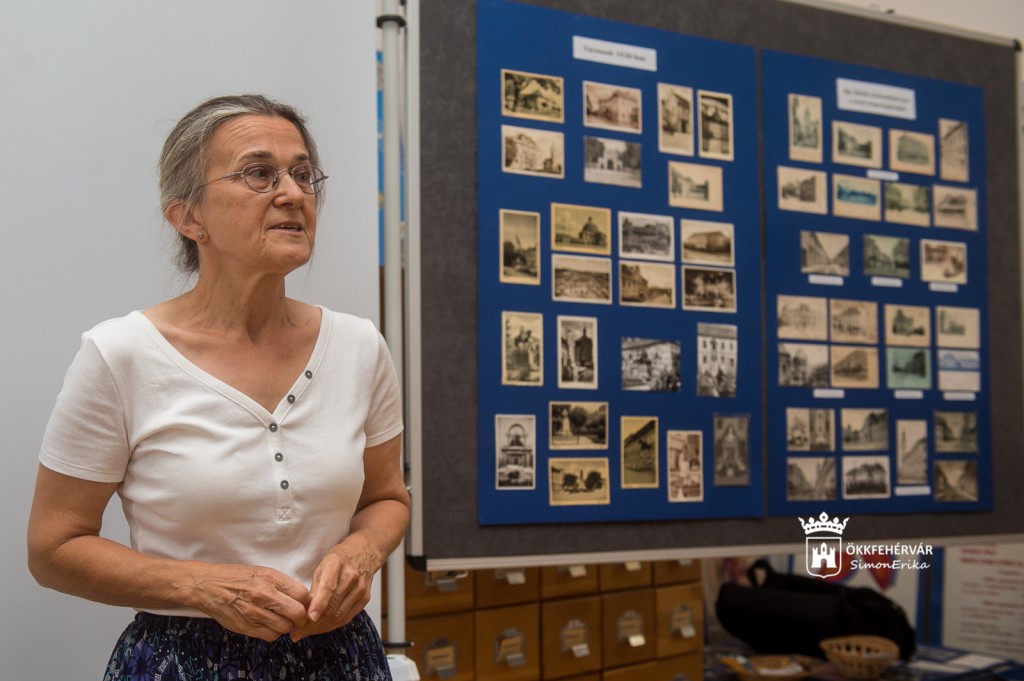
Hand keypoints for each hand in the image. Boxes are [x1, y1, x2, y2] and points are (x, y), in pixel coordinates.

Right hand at [189, 563, 310, 641]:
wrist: (209, 586)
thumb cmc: (237, 578)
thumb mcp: (262, 572)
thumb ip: (282, 584)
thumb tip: (303, 597)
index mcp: (271, 578)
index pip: (302, 594)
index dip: (306, 601)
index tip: (304, 604)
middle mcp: (264, 595)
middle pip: (297, 613)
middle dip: (301, 618)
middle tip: (297, 617)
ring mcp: (255, 612)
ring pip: (285, 627)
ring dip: (286, 626)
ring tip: (280, 620)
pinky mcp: (246, 627)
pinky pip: (270, 636)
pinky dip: (274, 633)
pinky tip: (268, 625)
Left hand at [290, 540, 378, 641]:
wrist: (363, 553)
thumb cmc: (337, 561)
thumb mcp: (322, 567)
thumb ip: (314, 588)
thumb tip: (303, 611)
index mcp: (336, 564)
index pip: (328, 587)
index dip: (318, 604)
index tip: (308, 618)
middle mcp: (351, 576)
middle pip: (332, 606)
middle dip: (313, 623)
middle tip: (297, 632)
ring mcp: (360, 588)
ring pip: (339, 615)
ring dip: (321, 627)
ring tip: (305, 633)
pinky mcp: (365, 598)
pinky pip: (347, 618)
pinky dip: (333, 626)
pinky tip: (321, 628)